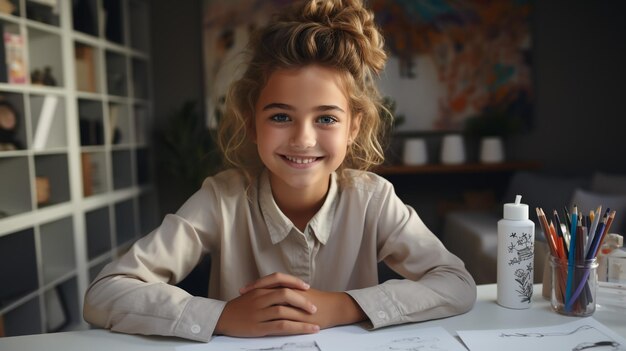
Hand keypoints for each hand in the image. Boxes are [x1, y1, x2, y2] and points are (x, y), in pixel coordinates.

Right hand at [215, 273, 318, 336]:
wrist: (221, 318)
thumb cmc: (240, 307)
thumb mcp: (253, 294)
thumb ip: (268, 291)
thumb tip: (287, 290)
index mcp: (259, 289)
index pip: (279, 278)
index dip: (294, 281)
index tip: (306, 287)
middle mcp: (260, 298)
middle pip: (285, 294)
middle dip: (302, 300)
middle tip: (314, 307)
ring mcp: (259, 313)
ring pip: (284, 311)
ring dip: (303, 317)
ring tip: (315, 322)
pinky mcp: (259, 327)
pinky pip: (281, 326)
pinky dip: (297, 328)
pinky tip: (307, 330)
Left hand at [239, 273, 366, 329]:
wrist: (334, 307)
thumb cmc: (318, 299)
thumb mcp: (301, 291)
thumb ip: (287, 289)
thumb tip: (272, 290)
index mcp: (291, 287)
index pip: (270, 281)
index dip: (256, 285)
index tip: (244, 290)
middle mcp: (292, 295)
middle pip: (269, 293)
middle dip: (254, 296)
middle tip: (241, 299)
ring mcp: (295, 308)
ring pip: (274, 308)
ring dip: (260, 313)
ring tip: (247, 315)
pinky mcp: (300, 320)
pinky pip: (284, 323)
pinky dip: (272, 325)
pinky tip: (262, 328)